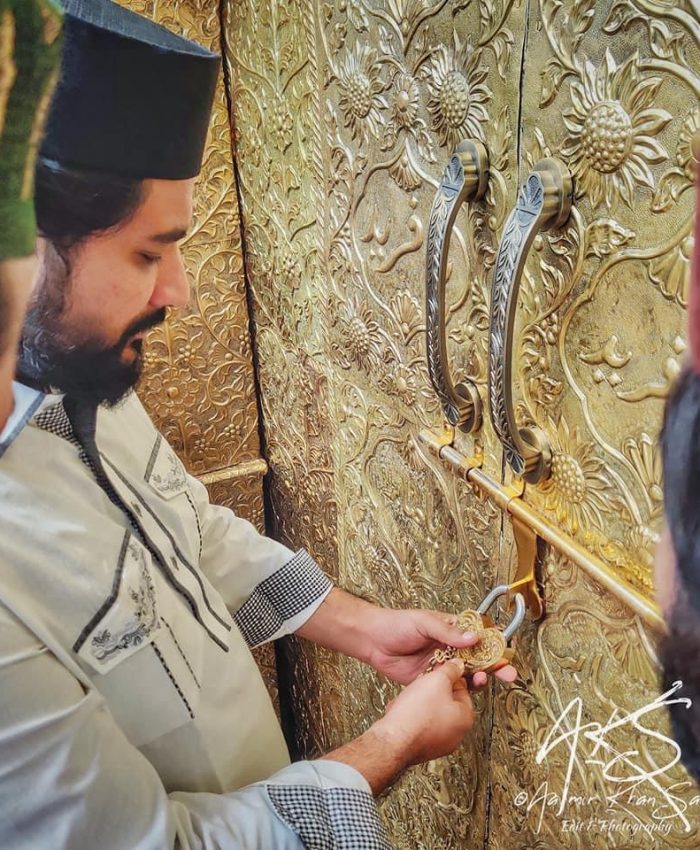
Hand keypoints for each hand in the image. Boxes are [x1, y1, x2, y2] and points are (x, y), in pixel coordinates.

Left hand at [365, 606, 517, 686]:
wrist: (373, 642)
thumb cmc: (397, 624)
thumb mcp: (423, 622)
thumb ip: (447, 632)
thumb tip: (473, 637)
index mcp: (451, 628)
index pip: (478, 634)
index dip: (494, 642)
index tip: (508, 649)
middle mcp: (451, 647)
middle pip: (479, 657)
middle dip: (496, 665)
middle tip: (509, 673)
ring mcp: (443, 664)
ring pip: (468, 673)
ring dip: (481, 677)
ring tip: (485, 680)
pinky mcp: (433, 680)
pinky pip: (453, 686)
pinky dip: (463, 690)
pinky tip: (469, 691)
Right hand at [373, 658, 473, 765]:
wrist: (394, 740)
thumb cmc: (416, 714)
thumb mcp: (437, 680)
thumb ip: (451, 670)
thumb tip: (458, 666)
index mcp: (465, 718)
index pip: (463, 690)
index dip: (449, 677)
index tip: (439, 672)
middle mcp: (456, 735)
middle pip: (447, 703)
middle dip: (433, 690)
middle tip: (423, 684)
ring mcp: (439, 744)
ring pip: (432, 714)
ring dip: (421, 703)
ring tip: (410, 698)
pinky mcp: (422, 748)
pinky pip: (420, 726)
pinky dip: (412, 717)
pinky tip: (402, 711)